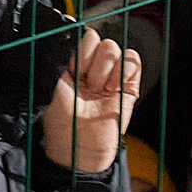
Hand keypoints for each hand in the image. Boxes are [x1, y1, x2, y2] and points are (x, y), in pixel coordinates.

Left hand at [40, 28, 140, 174]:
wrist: (80, 152)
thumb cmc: (63, 126)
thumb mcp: (57, 91)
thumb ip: (67, 65)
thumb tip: (77, 43)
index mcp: (77, 69)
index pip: (89, 40)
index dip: (86, 50)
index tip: (79, 69)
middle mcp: (96, 72)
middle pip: (106, 44)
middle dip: (98, 64)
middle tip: (91, 85)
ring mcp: (113, 81)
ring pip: (120, 52)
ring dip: (111, 70)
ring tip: (103, 89)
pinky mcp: (128, 92)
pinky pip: (134, 65)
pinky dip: (128, 69)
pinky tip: (117, 86)